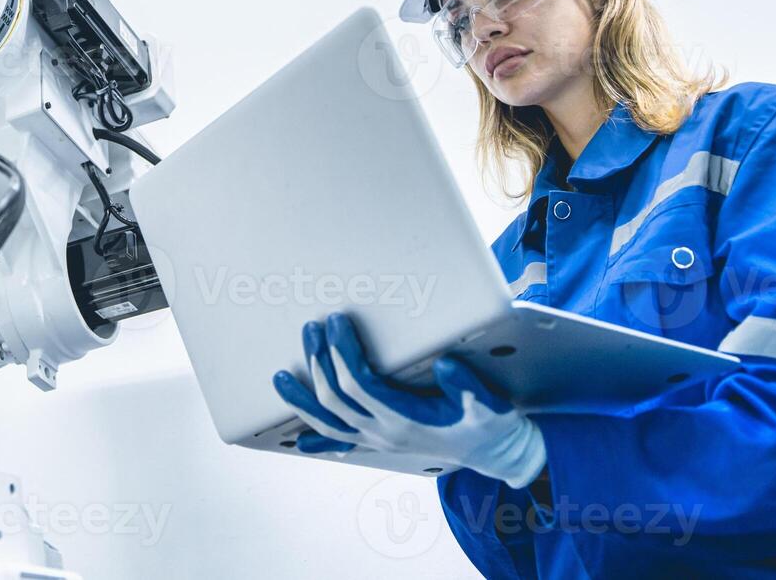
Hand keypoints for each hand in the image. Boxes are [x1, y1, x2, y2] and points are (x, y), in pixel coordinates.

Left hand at [272, 312, 546, 488]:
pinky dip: (315, 436)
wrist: (496, 453)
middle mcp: (384, 433)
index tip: (336, 322)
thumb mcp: (490, 404)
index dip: (342, 353)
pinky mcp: (378, 442)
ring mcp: (377, 440)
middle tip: (313, 327)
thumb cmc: (491, 424)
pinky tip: (296, 436)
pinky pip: (339, 441)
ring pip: (327, 423)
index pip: (359, 385)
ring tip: (279, 376)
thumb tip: (445, 366)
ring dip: (301, 399)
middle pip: (335, 398)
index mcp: (405, 419)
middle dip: (318, 362)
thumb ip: (468, 387)